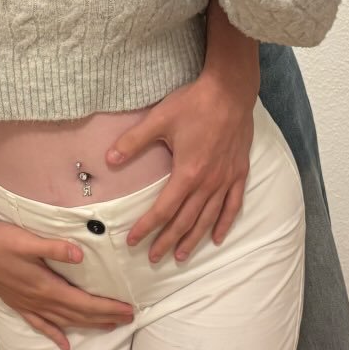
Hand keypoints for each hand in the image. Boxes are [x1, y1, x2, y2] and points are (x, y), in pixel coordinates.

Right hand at [0, 220, 133, 349]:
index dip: (106, 308)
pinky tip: (64, 345)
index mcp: (46, 286)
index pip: (83, 302)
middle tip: (128, 319)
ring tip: (108, 327)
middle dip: (104, 318)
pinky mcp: (20, 305)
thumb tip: (80, 254)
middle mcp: (40, 300)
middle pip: (78, 315)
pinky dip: (55, 335)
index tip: (127, 309)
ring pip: (64, 322)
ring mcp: (30, 305)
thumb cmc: (0, 241)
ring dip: (87, 325)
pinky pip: (41, 325)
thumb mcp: (28, 240)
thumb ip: (55, 247)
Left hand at [106, 73, 253, 263]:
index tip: (133, 241)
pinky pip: (233, 206)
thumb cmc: (194, 104)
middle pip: (185, 220)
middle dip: (167, 240)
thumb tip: (109, 159)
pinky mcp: (239, 173)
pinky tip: (217, 237)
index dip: (147, 227)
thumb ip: (133, 141)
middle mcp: (208, 183)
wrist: (230, 91)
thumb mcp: (159, 119)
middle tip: (153, 258)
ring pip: (208, 218)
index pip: (163, 210)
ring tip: (180, 255)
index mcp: (187, 173)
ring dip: (193, 239)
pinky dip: (224, 224)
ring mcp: (226, 180)